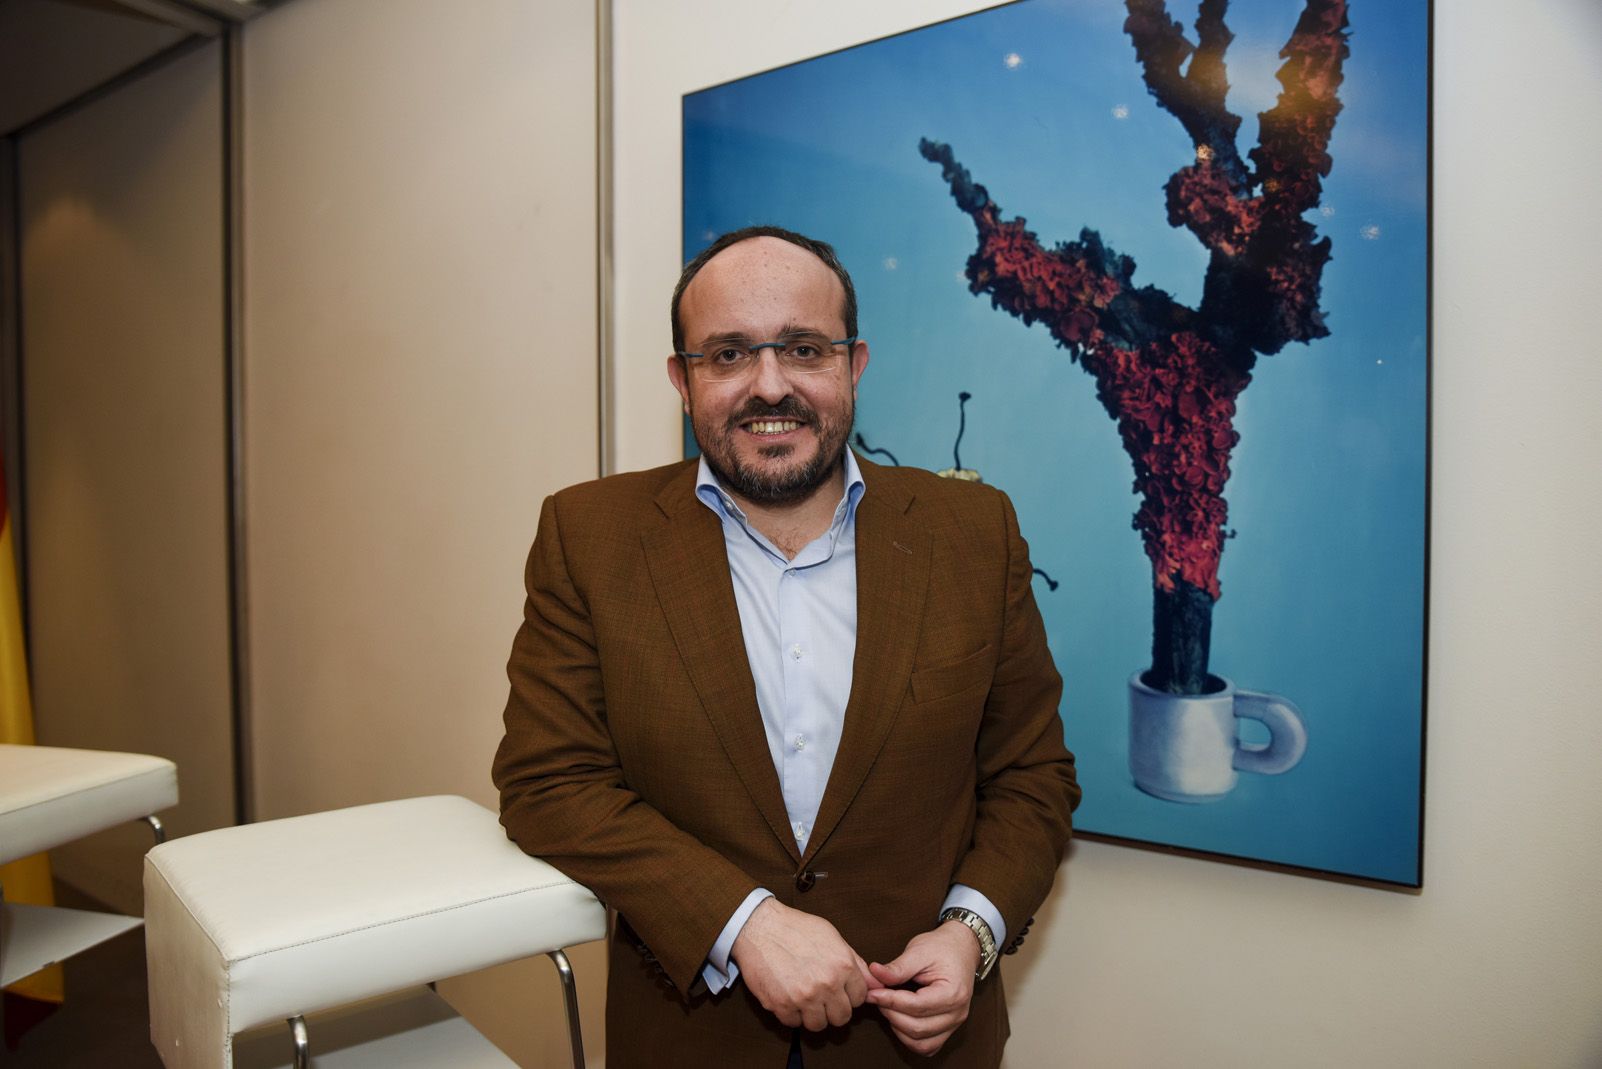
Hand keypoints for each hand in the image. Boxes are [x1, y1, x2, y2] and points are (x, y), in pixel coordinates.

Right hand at [730, 899, 880, 1030]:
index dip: (849, 995)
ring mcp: (804, 997)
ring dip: (813, 1015)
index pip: (860, 998)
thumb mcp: (833, 937)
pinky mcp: (782, 1005)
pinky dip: (792, 1015)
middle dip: (834, 1009)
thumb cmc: (796, 928)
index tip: (839, 990)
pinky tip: (789, 998)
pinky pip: (794, 1024)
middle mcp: (826, 984)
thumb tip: (875, 982)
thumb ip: (856, 962)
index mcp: (843, 966)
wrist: (761, 927)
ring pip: (819, 1025)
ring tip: (806, 999)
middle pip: (842, 1017)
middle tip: (823, 998)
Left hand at [865, 920, 979, 1056]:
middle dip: (891, 1014)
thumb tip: (874, 973)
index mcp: (952, 993)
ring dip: (899, 1029)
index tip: (873, 992)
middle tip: (877, 998)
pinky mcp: (949, 1029)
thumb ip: (897, 967)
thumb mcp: (918, 951)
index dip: (890, 1001)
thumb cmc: (942, 948)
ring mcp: (955, 1024)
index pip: (916, 1006)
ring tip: (888, 1007)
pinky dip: (910, 1039)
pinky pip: (928, 1046)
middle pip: (917, 1028)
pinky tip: (900, 1020)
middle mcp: (957, 1013)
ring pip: (921, 1043)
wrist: (961, 948)